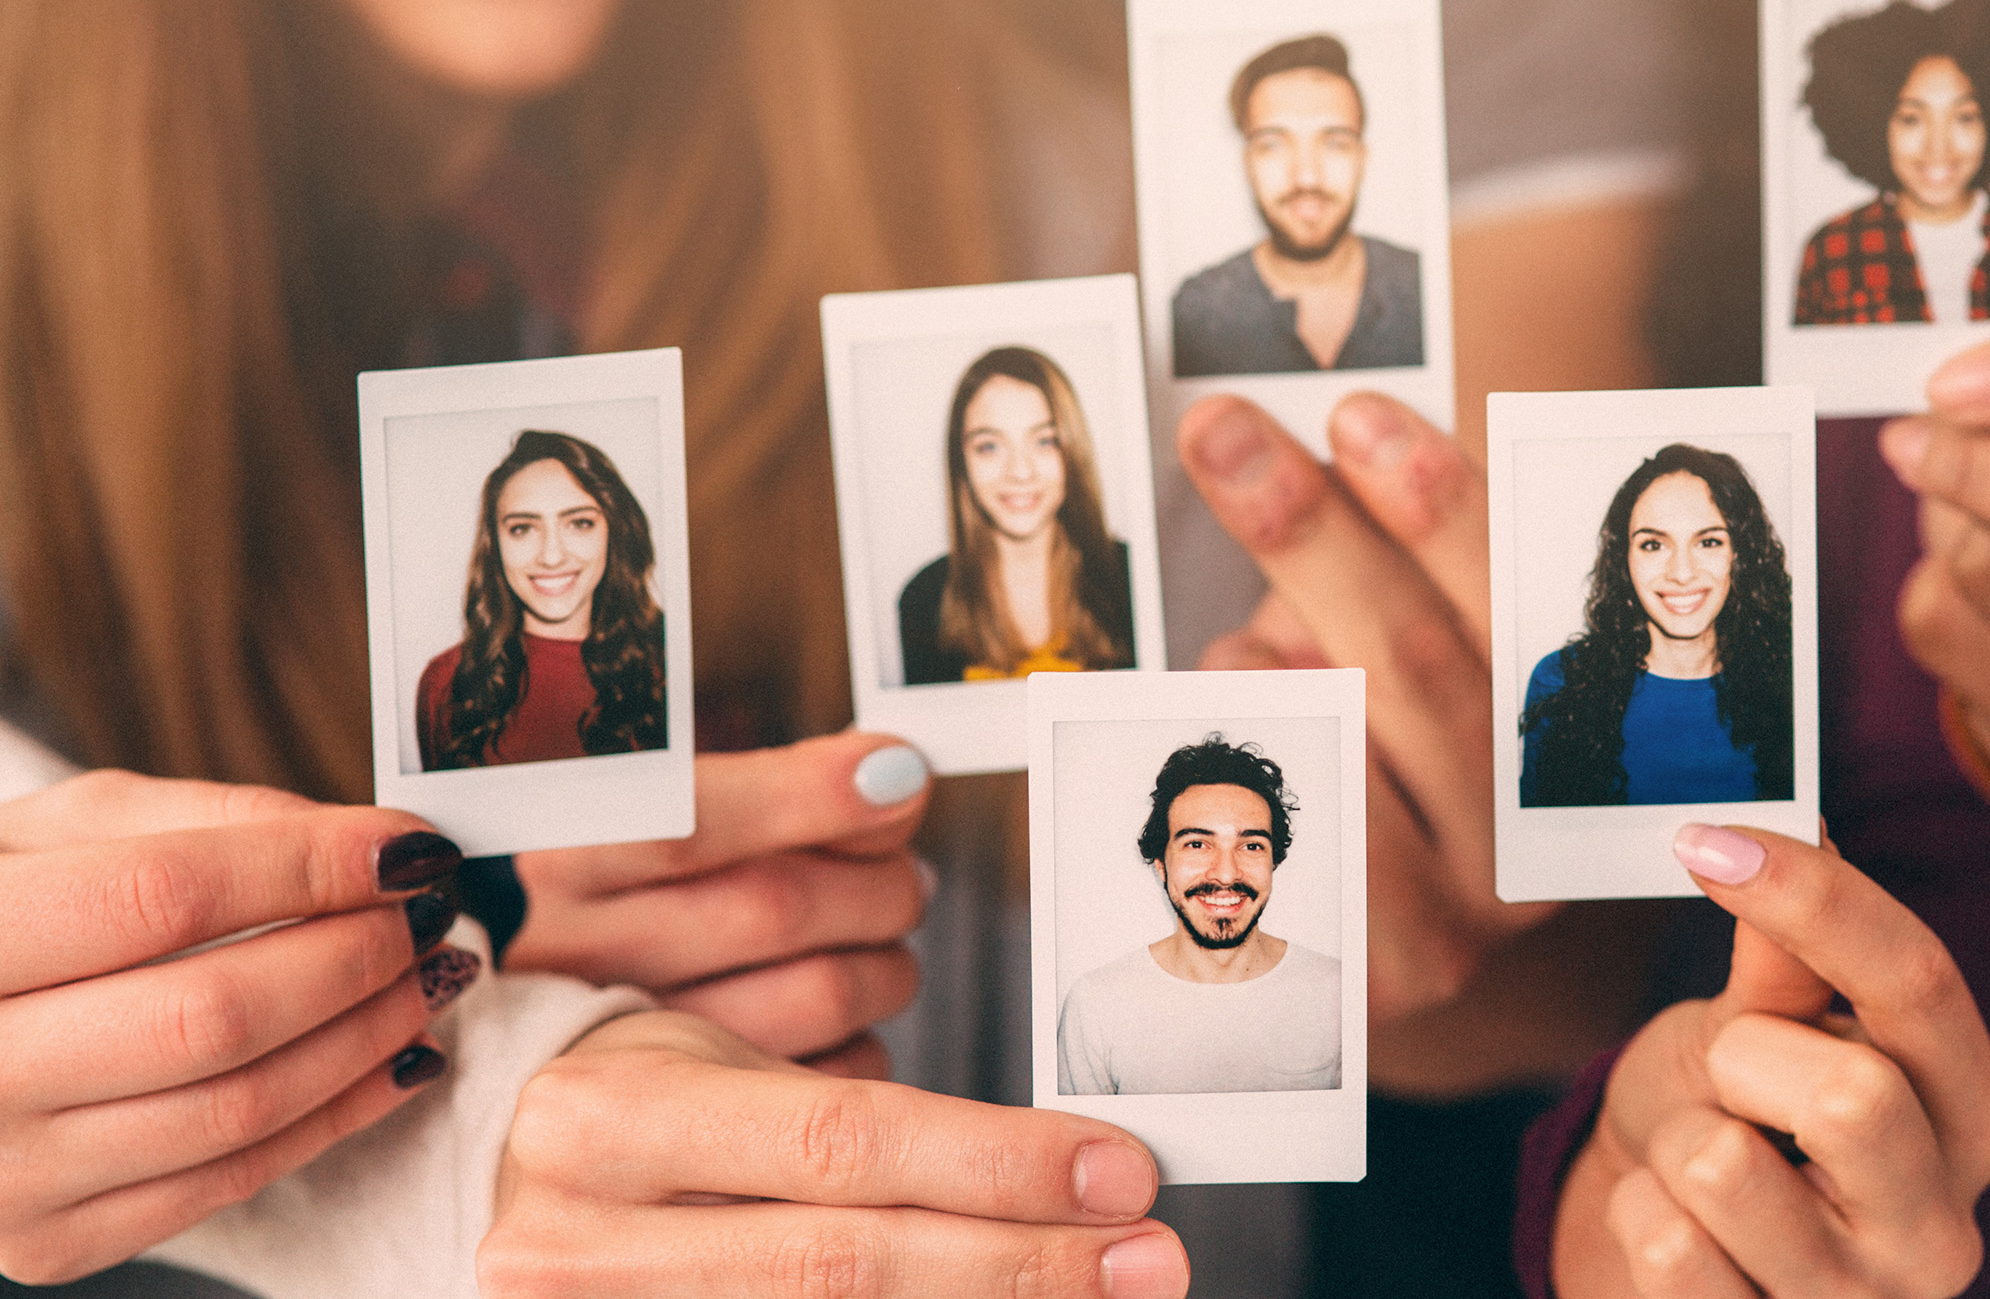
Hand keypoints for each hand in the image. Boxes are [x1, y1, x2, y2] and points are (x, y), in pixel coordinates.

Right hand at [0, 772, 474, 1283]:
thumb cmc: (11, 908)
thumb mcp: (67, 831)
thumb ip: (210, 818)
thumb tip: (368, 848)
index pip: (162, 899)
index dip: (308, 869)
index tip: (412, 851)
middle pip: (212, 1014)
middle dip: (354, 958)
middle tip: (430, 917)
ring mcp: (6, 1174)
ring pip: (238, 1107)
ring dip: (367, 1037)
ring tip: (432, 977)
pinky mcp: (53, 1240)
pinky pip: (230, 1179)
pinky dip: (340, 1114)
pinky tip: (400, 1056)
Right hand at [481, 1009, 1187, 1297]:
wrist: (484, 1181)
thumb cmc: (632, 1112)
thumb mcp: (715, 1072)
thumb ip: (862, 1122)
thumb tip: (1067, 1167)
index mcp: (610, 1122)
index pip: (839, 1143)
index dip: (993, 1162)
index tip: (1118, 1170)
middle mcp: (580, 1243)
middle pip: (845, 1263)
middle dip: (1019, 1261)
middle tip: (1145, 1257)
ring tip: (1101, 1293)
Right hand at [508, 733, 931, 1075]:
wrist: (539, 1051)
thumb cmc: (642, 911)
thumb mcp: (669, 829)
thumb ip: (772, 794)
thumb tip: (893, 777)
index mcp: (564, 862)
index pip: (686, 823)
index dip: (807, 795)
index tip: (895, 771)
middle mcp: (572, 961)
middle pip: (773, 907)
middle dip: (878, 881)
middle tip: (904, 879)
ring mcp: (626, 1062)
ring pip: (823, 992)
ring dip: (885, 963)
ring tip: (872, 951)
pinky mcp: (694, 1137)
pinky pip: (839, 1076)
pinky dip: (865, 1044)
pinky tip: (835, 1030)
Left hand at [1178, 391, 1551, 1018]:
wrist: (1360, 933)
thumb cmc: (1388, 738)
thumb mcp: (1409, 633)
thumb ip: (1396, 557)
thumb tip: (1324, 445)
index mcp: (1593, 742)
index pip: (1522, 604)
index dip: (1441, 507)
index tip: (1353, 414)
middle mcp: (1544, 848)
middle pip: (1424, 668)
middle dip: (1314, 535)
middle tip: (1222, 433)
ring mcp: (1463, 931)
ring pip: (1348, 748)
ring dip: (1264, 656)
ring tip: (1236, 647)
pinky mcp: (1367, 987)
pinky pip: (1286, 831)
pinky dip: (1243, 746)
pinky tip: (1231, 712)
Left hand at [1554, 826, 1989, 1297]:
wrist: (1664, 1257)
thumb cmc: (1730, 1121)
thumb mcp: (1756, 1026)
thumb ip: (1785, 953)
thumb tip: (1799, 818)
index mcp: (1972, 1113)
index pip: (1920, 984)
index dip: (1814, 897)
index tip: (1703, 838)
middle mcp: (1942, 1226)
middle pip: (1854, 1096)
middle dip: (1743, 1058)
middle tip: (1723, 1074)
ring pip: (1727, 1170)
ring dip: (1676, 1140)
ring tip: (1693, 1162)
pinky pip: (1665, 1246)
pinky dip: (1639, 1211)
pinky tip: (1671, 1232)